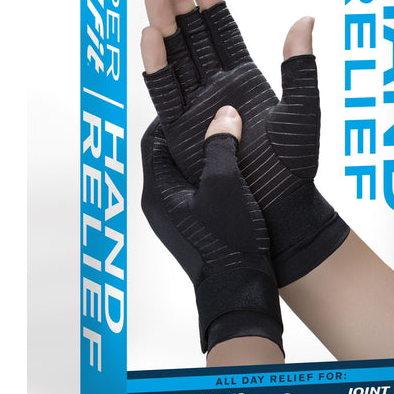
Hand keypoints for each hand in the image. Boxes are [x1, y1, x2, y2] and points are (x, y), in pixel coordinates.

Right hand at [140, 0, 349, 286]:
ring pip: (177, 59)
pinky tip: (150, 37)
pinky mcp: (184, 130)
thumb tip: (305, 18)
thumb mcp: (304, 110)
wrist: (280, 209)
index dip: (212, 5)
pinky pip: (166, 94)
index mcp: (246, 78)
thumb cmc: (296, 165)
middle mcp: (218, 87)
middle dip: (181, 5)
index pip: (225, 33)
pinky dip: (157, 67)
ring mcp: (198, 106)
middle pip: (194, 38)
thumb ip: (301, 67)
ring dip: (165, 27)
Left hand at [141, 105, 282, 353]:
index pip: (153, 139)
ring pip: (182, 173)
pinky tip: (233, 169)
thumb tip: (223, 114)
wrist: (240, 293)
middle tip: (213, 114)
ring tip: (227, 137)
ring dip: (200, 154)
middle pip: (166, 155)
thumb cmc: (228, 240)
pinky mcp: (191, 229)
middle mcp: (159, 204)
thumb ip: (220, 144)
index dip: (172, 115)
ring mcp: (174, 219)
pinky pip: (194, 191)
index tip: (195, 100)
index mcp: (157, 191)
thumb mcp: (226, 184)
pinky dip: (208, 174)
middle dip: (189, 133)